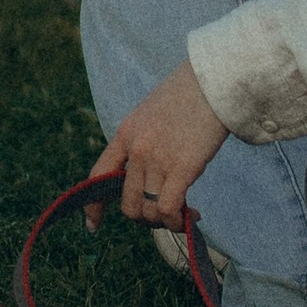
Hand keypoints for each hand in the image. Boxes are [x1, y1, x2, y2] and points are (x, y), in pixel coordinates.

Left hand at [93, 57, 229, 230]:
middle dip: (145, 217)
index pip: (98, 175)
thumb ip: (143, 141)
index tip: (93, 224)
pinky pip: (167, 208)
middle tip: (164, 213)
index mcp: (126, 134)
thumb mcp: (151, 114)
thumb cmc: (189, 96)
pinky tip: (191, 216)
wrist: (213, 82)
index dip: (93, 205)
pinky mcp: (182, 167)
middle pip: (128, 204)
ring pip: (148, 211)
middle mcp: (137, 149)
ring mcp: (157, 159)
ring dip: (164, 220)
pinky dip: (177, 220)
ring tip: (181, 214)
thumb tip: (145, 174)